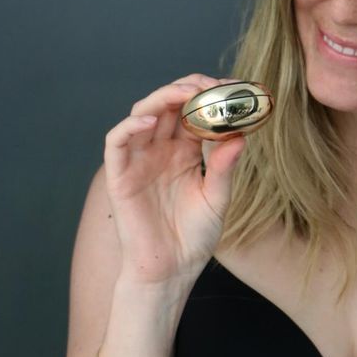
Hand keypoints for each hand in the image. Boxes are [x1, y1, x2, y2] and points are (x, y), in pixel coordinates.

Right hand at [103, 74, 244, 282]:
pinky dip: (129, 127)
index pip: (194, 112)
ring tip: (187, 93)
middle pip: (169, 104)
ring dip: (163, 97)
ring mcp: (139, 160)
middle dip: (190, 89)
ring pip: (143, 113)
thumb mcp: (217, 199)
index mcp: (185, 152)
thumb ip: (224, 168)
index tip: (234, 89)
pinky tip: (151, 121)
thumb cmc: (194, 238)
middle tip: (212, 86)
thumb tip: (240, 136)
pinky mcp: (120, 176)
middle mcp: (161, 150)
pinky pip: (116, 142)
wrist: (171, 271)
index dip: (210, 97)